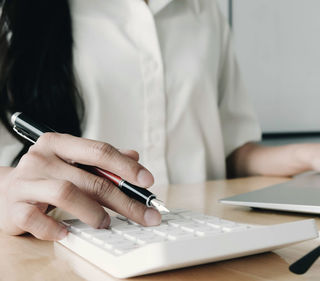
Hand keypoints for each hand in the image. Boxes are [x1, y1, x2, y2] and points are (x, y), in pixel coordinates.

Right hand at [0, 133, 160, 240]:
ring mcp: (26, 183)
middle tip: (144, 215)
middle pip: (92, 179)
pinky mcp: (13, 208)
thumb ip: (102, 160)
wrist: (4, 192)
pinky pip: (37, 220)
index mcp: (59, 143)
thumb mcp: (73, 163)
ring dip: (94, 213)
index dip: (127, 167)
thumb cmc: (47, 177)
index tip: (148, 181)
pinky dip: (55, 228)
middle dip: (124, 200)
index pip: (100, 151)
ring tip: (105, 224)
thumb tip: (135, 157)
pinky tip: (67, 232)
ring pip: (67, 194)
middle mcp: (41, 158)